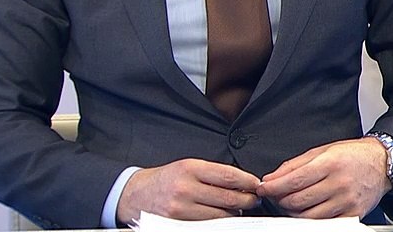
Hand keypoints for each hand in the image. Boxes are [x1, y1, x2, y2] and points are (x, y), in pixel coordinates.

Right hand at [116, 159, 261, 224]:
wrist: (135, 194)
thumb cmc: (165, 179)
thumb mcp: (187, 166)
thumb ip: (213, 173)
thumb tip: (242, 182)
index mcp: (191, 168)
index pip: (229, 176)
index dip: (248, 182)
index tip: (257, 184)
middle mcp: (186, 188)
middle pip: (228, 198)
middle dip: (246, 200)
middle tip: (254, 199)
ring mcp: (181, 209)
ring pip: (220, 216)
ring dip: (234, 213)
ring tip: (238, 208)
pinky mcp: (177, 224)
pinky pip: (207, 226)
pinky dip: (218, 222)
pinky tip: (221, 217)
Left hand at [256, 138, 391, 218]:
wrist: (382, 164)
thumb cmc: (353, 155)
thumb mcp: (323, 150)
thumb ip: (295, 164)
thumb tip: (272, 177)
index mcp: (331, 163)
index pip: (294, 180)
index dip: (274, 187)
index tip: (264, 188)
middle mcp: (339, 183)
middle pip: (298, 200)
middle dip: (280, 200)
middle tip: (276, 196)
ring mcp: (346, 201)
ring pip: (308, 216)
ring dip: (292, 212)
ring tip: (291, 203)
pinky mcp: (352, 214)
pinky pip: (324, 224)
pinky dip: (310, 220)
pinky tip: (307, 211)